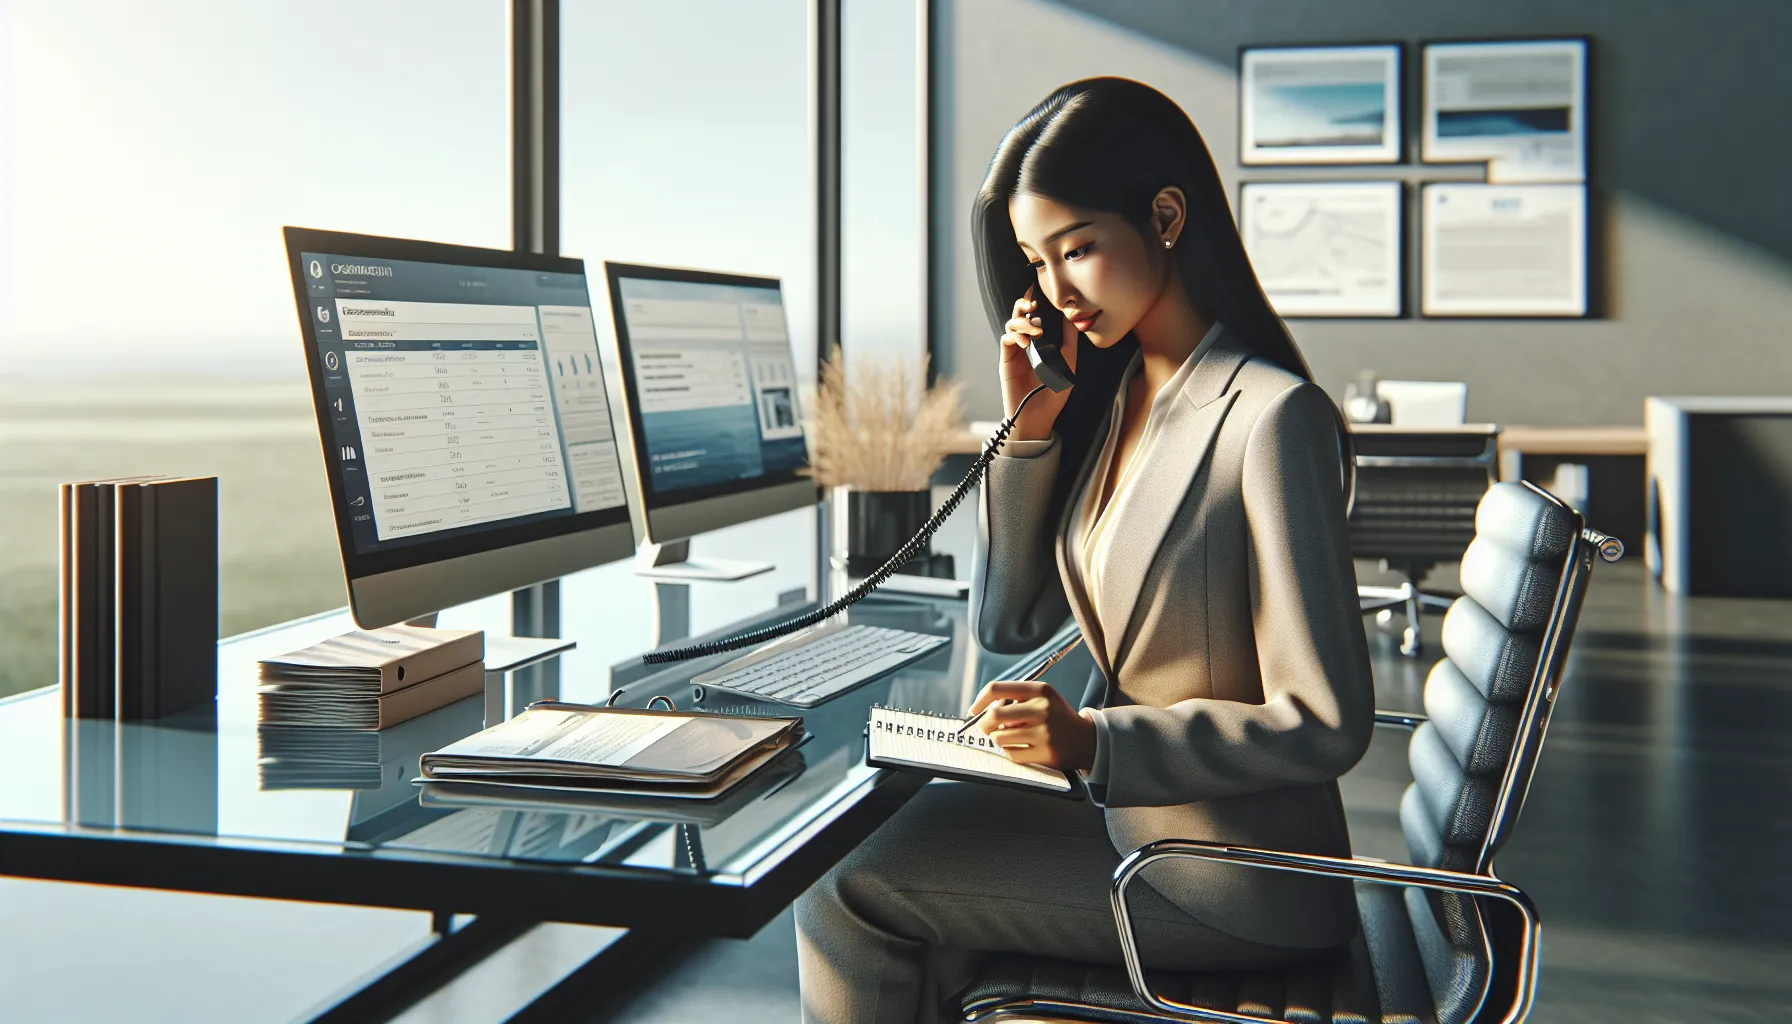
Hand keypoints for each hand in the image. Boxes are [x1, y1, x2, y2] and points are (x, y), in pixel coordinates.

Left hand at [967, 679, 1094, 771]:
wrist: (1086, 739)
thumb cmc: (1057, 717)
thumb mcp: (1043, 697)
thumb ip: (1015, 699)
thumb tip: (982, 711)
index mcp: (1039, 690)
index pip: (997, 688)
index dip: (980, 700)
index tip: (974, 710)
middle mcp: (1041, 708)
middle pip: (994, 716)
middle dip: (983, 724)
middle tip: (985, 728)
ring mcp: (1043, 732)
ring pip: (999, 737)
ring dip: (998, 739)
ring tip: (1010, 738)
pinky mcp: (1044, 753)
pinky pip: (1011, 754)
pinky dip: (1011, 752)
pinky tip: (1022, 748)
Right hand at [999, 286, 1077, 442]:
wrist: (1038, 416)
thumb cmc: (1053, 394)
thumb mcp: (1068, 365)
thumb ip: (1069, 342)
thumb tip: (1071, 317)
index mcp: (1040, 342)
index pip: (1036, 316)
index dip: (1036, 302)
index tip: (1042, 293)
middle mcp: (1026, 344)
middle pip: (1020, 315)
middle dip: (1024, 304)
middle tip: (1033, 303)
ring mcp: (1015, 351)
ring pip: (1011, 324)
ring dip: (1023, 322)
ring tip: (1036, 331)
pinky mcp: (1006, 360)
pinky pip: (1006, 339)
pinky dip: (1015, 336)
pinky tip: (1026, 343)